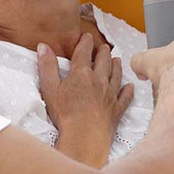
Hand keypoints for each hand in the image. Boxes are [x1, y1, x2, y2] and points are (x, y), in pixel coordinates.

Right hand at [37, 33, 133, 167]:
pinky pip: (125, 97)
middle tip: (104, 47)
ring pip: (116, 75)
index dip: (85, 42)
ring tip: (117, 60)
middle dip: (103, 52)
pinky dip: (128, 91)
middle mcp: (99, 80)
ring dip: (116, 66)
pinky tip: (130, 87)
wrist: (85, 137)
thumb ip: (47, 66)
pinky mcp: (116, 110)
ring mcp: (110, 95)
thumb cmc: (65, 114)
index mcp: (81, 74)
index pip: (84, 52)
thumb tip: (44, 47)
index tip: (87, 36)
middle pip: (103, 61)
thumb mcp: (50, 88)